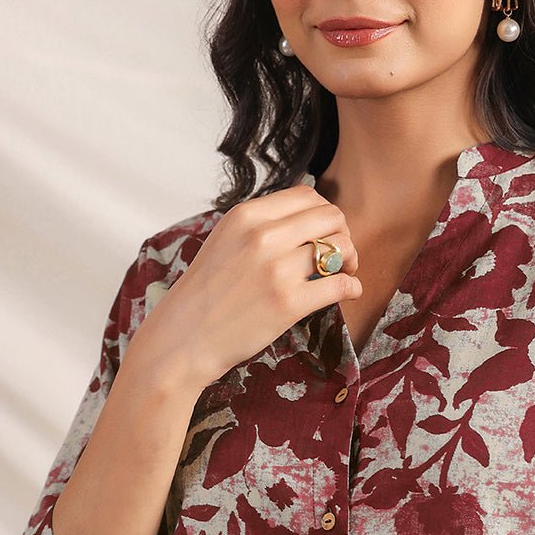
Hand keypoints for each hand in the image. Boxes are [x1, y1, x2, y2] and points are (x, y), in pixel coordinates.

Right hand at [129, 185, 361, 394]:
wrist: (182, 339)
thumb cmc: (206, 294)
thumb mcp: (226, 241)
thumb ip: (261, 225)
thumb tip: (310, 214)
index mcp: (246, 215)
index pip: (307, 195)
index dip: (325, 213)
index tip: (325, 233)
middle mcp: (262, 236)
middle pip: (330, 217)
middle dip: (343, 234)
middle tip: (340, 256)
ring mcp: (276, 269)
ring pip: (340, 247)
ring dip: (351, 260)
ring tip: (344, 273)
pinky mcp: (288, 302)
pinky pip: (340, 284)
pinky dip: (352, 287)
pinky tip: (348, 292)